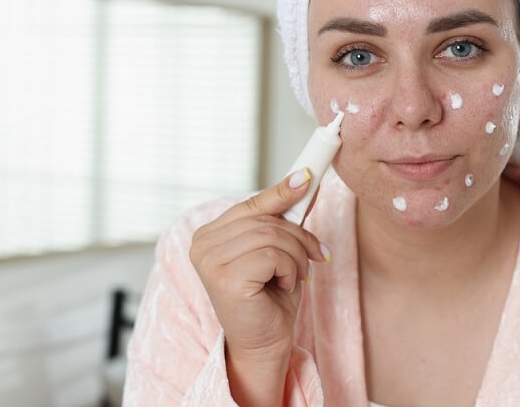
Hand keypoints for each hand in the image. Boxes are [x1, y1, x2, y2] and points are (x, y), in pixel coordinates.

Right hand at [189, 168, 328, 402]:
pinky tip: (282, 287)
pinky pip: (272, 255)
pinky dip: (290, 270)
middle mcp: (202, 244)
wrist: (266, 343)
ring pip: (272, 235)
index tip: (307, 176)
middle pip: (266, 218)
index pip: (252, 204)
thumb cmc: (270, 297)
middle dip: (300, 236)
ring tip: (296, 276)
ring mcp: (209, 260)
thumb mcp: (279, 249)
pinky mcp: (224, 278)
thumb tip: (303, 178)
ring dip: (297, 256)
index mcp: (210, 234)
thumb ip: (283, 217)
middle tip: (316, 256)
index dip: (282, 190)